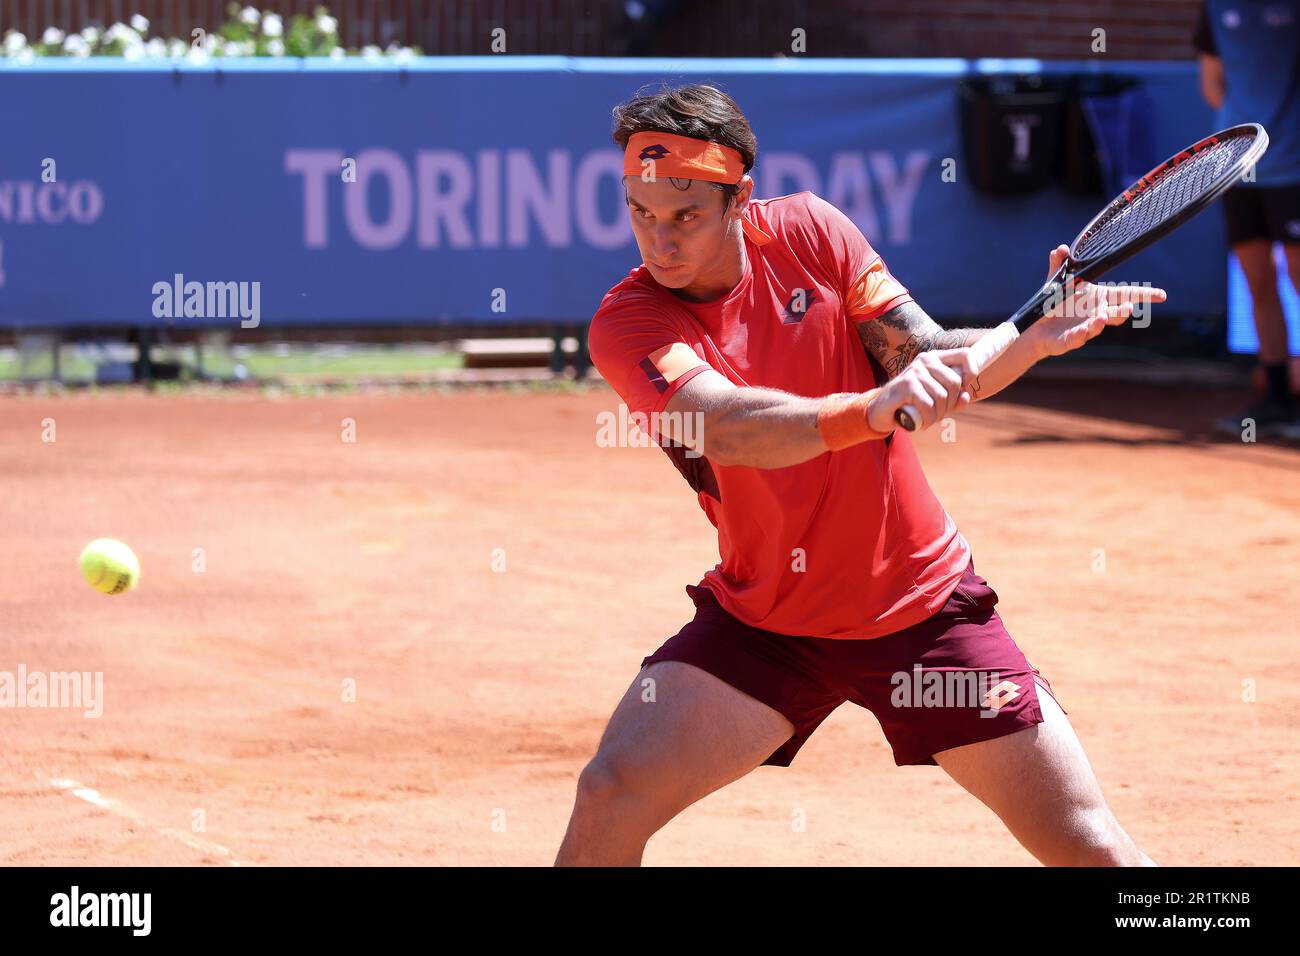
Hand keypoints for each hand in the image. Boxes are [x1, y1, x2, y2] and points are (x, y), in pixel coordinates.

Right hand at [867, 349, 975, 431]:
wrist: (881, 410)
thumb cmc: (913, 404)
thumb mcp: (937, 401)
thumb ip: (955, 399)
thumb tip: (966, 398)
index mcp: (935, 358)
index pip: (965, 355)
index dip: (971, 373)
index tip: (963, 390)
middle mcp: (925, 360)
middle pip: (955, 382)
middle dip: (951, 404)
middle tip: (939, 414)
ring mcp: (914, 371)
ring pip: (941, 396)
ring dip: (938, 415)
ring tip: (929, 420)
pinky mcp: (905, 384)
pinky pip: (927, 404)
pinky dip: (929, 419)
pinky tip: (923, 424)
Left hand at [1026, 245, 1167, 358]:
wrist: (1036, 327)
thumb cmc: (1054, 303)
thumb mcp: (1056, 281)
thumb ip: (1059, 264)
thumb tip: (1061, 248)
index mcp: (1100, 297)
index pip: (1126, 294)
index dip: (1144, 295)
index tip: (1162, 295)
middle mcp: (1097, 312)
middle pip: (1118, 312)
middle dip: (1125, 310)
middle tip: (1129, 307)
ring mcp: (1086, 327)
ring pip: (1100, 325)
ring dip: (1103, 321)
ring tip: (1102, 317)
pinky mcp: (1071, 339)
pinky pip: (1079, 337)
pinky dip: (1082, 333)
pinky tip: (1084, 329)